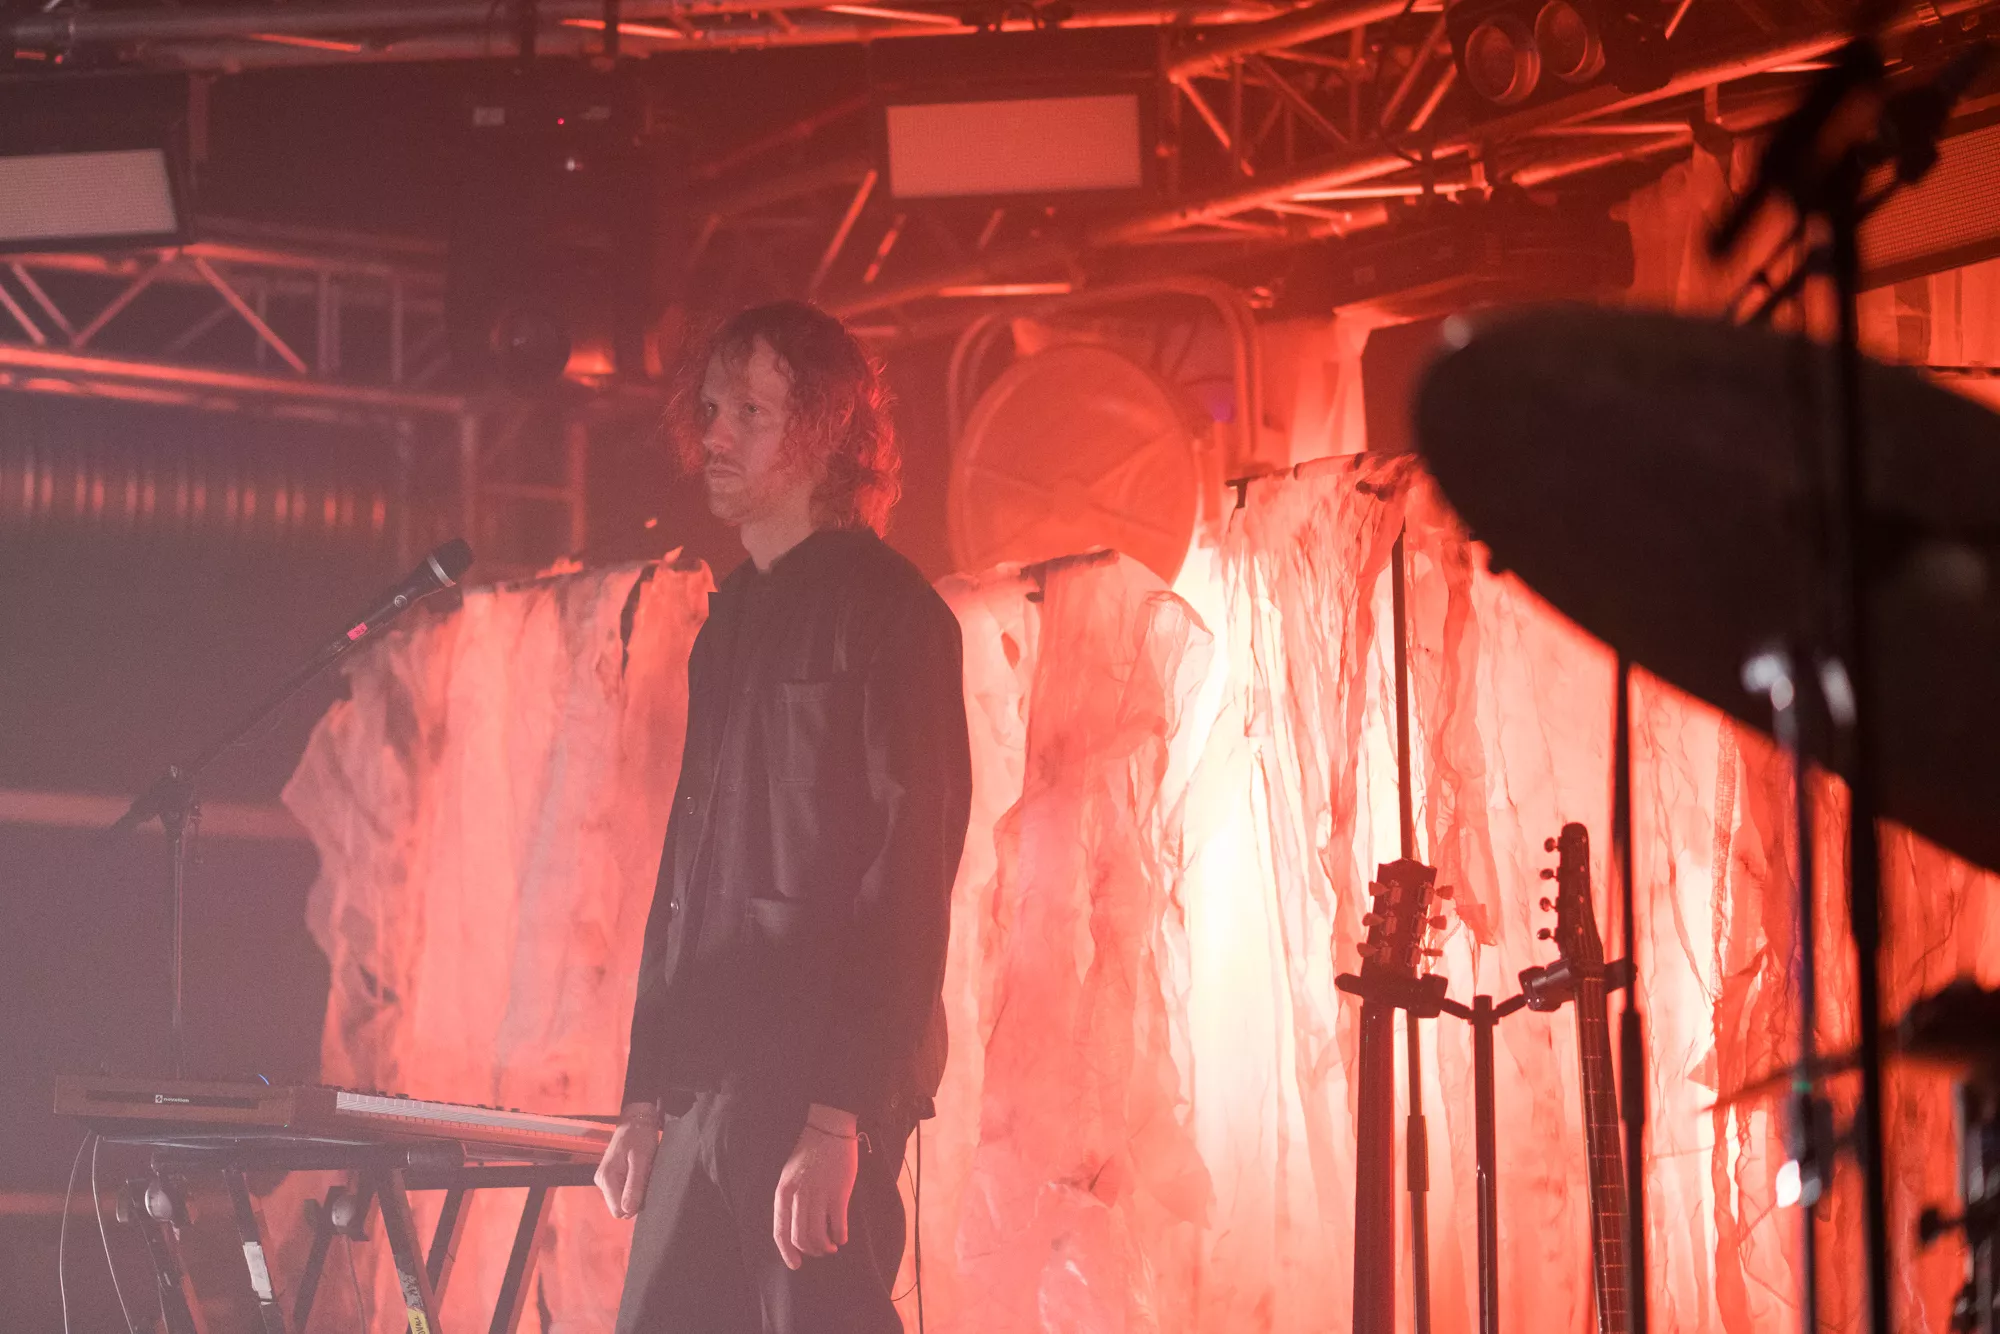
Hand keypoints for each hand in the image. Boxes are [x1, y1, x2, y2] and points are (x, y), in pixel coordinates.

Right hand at [595, 1102, 661, 1219]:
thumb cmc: (640, 1137)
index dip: (634, 1204)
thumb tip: (627, 1212)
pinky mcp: (610, 1177)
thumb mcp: (641, 1161)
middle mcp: (601, 1182)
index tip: (644, 1188)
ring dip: (635, 1191)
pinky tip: (638, 1172)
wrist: (636, 1120)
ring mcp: (605, 1180)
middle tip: (644, 1177)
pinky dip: (633, 1185)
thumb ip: (634, 1186)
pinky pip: (623, 1191)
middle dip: (635, 1197)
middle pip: (620, 1206)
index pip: (618, 1211)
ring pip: (622, 1199)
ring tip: (641, 1172)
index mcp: (606, 1179)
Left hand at [772, 1104, 858, 1268]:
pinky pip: (838, 1225)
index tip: (796, 1265)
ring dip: (825, 1247)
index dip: (787, 1253)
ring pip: (819, 1236)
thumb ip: (789, 1200)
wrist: (829, 1130)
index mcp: (783, 1192)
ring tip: (832, 1246)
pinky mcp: (839, 1193)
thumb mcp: (789, 1176)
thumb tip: (794, 1228)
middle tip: (820, 1252)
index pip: (780, 1232)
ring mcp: (819, 1195)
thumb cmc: (809, 1153)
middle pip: (800, 1238)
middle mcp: (798, 1197)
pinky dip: (840, 1236)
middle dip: (811, 1251)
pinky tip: (842, 1236)